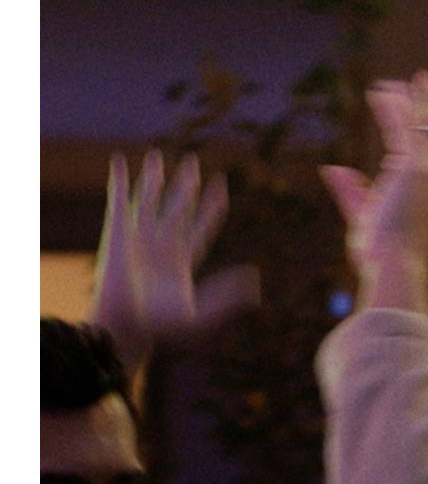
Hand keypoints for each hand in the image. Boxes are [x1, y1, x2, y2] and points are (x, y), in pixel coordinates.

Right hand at [90, 150, 259, 373]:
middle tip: (193, 161)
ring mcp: (139, 236)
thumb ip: (228, 298)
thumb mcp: (202, 317)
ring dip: (154, 178)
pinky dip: (120, 180)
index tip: (221, 185)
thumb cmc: (161, 329)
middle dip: (186, 185)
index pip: (202, 225)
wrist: (124, 326)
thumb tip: (254, 279)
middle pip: (178, 206)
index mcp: (184, 260)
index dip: (211, 206)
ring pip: (150, 199)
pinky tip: (120, 161)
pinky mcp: (116, 232)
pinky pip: (119, 199)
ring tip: (157, 155)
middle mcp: (162, 244)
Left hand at [320, 72, 427, 314]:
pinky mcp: (414, 164)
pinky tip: (380, 90)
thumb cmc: (387, 256)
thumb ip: (353, 190)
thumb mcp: (370, 217)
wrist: (397, 267)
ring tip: (414, 77)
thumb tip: (333, 168)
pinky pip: (402, 126)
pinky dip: (391, 107)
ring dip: (419, 98)